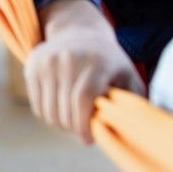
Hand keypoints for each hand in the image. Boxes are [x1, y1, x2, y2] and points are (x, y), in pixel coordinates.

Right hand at [25, 0, 144, 144]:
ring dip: (62, 124)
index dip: (85, 124)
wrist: (81, 32)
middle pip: (65, 110)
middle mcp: (70, 57)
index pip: (84, 98)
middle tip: (83, 130)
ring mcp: (49, 61)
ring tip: (75, 119)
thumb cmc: (110, 63)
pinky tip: (63, 108)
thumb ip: (133, 102)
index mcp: (98, 61)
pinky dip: (50, 115)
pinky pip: (38, 106)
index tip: (89, 139)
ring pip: (50, 112)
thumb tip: (139, 129)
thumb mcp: (128, 76)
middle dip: (75, 128)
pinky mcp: (33, 66)